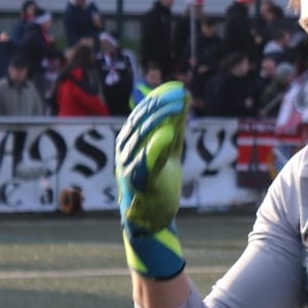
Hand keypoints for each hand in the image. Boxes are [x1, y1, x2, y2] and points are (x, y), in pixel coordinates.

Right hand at [115, 81, 187, 279]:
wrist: (151, 219)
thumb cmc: (157, 182)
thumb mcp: (168, 149)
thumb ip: (174, 124)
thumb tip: (183, 95)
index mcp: (129, 144)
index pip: (140, 116)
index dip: (156, 101)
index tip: (175, 88)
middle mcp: (125, 154)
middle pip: (140, 125)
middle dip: (159, 108)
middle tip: (179, 95)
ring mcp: (129, 169)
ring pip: (140, 141)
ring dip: (158, 122)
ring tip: (176, 107)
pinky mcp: (140, 185)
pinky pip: (147, 164)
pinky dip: (156, 149)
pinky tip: (169, 135)